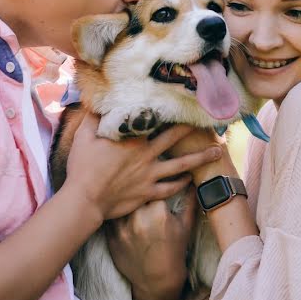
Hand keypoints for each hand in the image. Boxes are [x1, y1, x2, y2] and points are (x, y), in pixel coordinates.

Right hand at [63, 113, 221, 219]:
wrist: (84, 199)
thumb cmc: (82, 166)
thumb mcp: (84, 135)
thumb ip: (93, 117)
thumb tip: (95, 100)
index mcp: (133, 138)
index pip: (156, 120)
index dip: (171, 110)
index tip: (185, 100)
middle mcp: (147, 155)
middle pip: (175, 138)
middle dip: (193, 129)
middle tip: (209, 121)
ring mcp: (150, 175)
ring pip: (182, 165)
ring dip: (201, 158)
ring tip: (218, 152)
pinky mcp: (148, 193)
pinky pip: (170, 188)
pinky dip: (182, 185)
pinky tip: (191, 181)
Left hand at [107, 188, 197, 299]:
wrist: (157, 280)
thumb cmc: (174, 251)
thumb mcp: (185, 225)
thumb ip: (190, 201)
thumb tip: (195, 183)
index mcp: (159, 212)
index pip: (153, 187)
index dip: (154, 187)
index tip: (154, 187)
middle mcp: (139, 218)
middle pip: (135, 194)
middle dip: (139, 194)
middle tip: (141, 194)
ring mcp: (123, 228)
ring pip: (121, 204)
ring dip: (126, 203)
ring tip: (131, 206)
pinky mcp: (111, 237)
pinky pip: (111, 218)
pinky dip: (116, 216)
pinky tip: (122, 217)